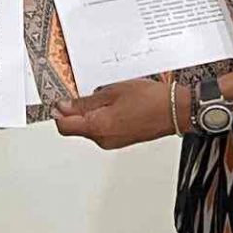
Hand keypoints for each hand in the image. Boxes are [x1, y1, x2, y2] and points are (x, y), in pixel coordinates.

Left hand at [50, 79, 181, 149]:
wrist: (174, 110)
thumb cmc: (148, 99)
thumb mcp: (111, 92)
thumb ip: (85, 102)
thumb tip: (63, 107)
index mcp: (97, 128)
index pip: (64, 126)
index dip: (58, 112)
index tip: (60, 98)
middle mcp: (103, 139)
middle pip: (75, 127)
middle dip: (74, 110)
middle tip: (82, 90)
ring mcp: (112, 142)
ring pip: (88, 127)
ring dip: (89, 112)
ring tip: (102, 93)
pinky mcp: (120, 140)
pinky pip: (101, 129)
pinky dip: (100, 116)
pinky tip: (111, 103)